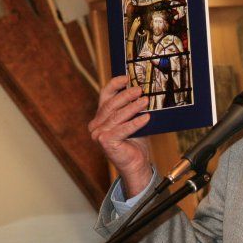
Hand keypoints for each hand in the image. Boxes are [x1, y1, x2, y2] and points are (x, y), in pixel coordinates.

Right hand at [88, 75, 152, 194]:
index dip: (115, 85)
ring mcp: (98, 134)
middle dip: (126, 96)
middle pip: (111, 105)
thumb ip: (131, 108)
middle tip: (140, 90)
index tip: (127, 77)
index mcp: (100, 117)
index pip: (104, 96)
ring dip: (133, 107)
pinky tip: (146, 117)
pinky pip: (123, 129)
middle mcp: (96, 125)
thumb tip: (142, 91)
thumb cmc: (135, 143)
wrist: (136, 164)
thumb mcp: (133, 120)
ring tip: (146, 101)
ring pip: (117, 116)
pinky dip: (136, 123)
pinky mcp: (105, 142)